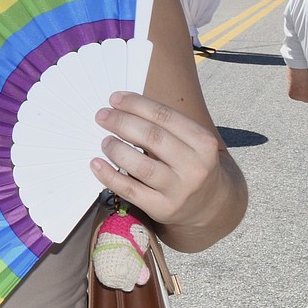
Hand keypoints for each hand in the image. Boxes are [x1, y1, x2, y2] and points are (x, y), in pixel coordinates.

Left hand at [90, 91, 224, 229]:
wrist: (211, 205)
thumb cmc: (189, 164)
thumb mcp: (190, 142)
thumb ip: (162, 125)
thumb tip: (119, 106)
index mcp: (203, 142)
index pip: (165, 116)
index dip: (136, 104)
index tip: (114, 99)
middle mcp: (195, 167)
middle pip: (152, 138)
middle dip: (121, 122)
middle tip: (102, 116)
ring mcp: (179, 190)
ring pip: (141, 166)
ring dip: (116, 149)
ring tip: (105, 141)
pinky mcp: (163, 208)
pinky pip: (130, 190)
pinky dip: (109, 176)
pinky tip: (96, 164)